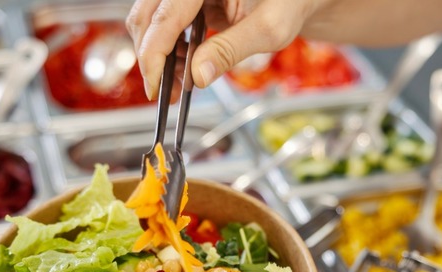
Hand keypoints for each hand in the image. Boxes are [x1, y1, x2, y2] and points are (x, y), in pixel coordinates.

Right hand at [126, 0, 315, 98]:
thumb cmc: (293, 0)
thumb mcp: (269, 28)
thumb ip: (231, 50)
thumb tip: (198, 76)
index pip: (166, 15)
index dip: (154, 54)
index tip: (155, 87)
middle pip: (148, 16)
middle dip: (152, 57)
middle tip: (164, 92)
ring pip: (153, 21)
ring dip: (160, 56)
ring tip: (180, 85)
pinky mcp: (191, 2)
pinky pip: (168, 25)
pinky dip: (171, 50)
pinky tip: (186, 69)